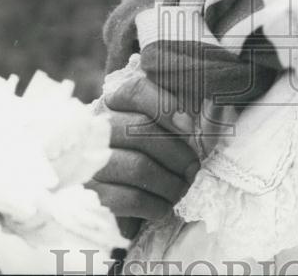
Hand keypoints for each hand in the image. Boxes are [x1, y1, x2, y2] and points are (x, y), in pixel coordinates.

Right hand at [87, 68, 199, 237]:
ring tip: (181, 189)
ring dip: (170, 183)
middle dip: (177, 154)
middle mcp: (96, 129)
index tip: (189, 126)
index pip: (136, 90)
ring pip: (139, 167)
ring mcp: (90, 162)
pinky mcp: (92, 195)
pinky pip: (130, 199)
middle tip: (193, 170)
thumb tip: (207, 113)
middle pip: (141, 131)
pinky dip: (155, 205)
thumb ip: (179, 116)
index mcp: (114, 104)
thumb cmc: (147, 158)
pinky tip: (163, 207)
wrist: (114, 201)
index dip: (165, 105)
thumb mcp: (161, 130)